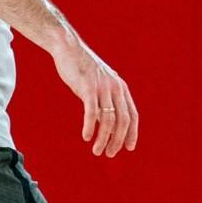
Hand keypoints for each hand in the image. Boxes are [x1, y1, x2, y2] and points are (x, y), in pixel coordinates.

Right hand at [52, 42, 138, 156]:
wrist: (68, 48)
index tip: (128, 148)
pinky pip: (91, 111)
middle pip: (122, 120)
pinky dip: (90, 126)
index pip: (132, 115)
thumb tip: (104, 126)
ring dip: (103, 138)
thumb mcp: (98, 86)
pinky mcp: (87, 87)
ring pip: (108, 119)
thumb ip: (104, 103)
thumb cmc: (82, 69)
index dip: (132, 133)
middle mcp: (115, 87)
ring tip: (97, 150)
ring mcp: (102, 87)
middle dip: (117, 140)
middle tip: (110, 154)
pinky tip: (86, 137)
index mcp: (120, 87)